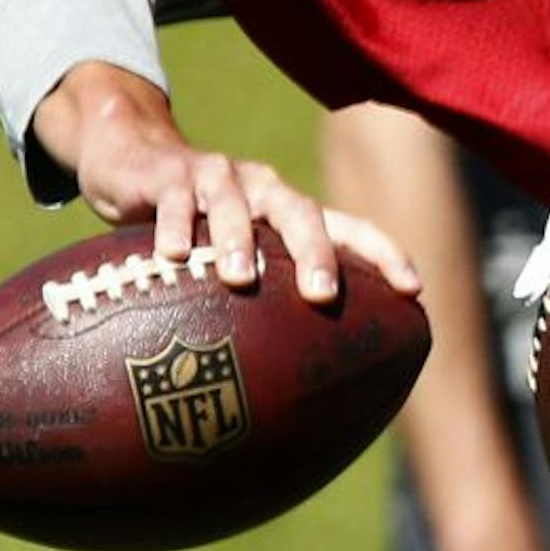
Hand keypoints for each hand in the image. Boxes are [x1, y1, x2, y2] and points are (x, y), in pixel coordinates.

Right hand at [32, 62, 421, 303]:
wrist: (136, 159)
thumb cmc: (197, 227)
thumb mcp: (231, 257)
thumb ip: (258, 305)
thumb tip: (281, 391)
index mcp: (290, 212)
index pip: (351, 228)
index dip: (385, 255)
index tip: (413, 291)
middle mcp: (265, 190)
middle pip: (301, 214)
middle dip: (316, 253)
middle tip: (321, 295)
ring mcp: (219, 178)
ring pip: (235, 204)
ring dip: (239, 240)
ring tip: (239, 278)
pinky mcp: (171, 176)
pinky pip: (174, 201)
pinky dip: (174, 227)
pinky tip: (172, 255)